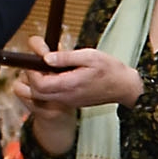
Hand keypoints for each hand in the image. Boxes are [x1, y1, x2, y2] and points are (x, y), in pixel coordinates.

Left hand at [22, 39, 140, 110]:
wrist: (125, 87)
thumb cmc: (110, 70)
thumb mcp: (90, 56)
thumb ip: (66, 57)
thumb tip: (46, 57)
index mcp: (70, 84)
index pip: (39, 84)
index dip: (32, 72)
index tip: (36, 59)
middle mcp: (67, 96)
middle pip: (37, 93)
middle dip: (33, 78)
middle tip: (38, 64)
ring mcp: (69, 101)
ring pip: (43, 97)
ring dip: (39, 83)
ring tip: (47, 68)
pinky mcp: (72, 102)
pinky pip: (53, 97)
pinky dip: (48, 87)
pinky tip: (58, 75)